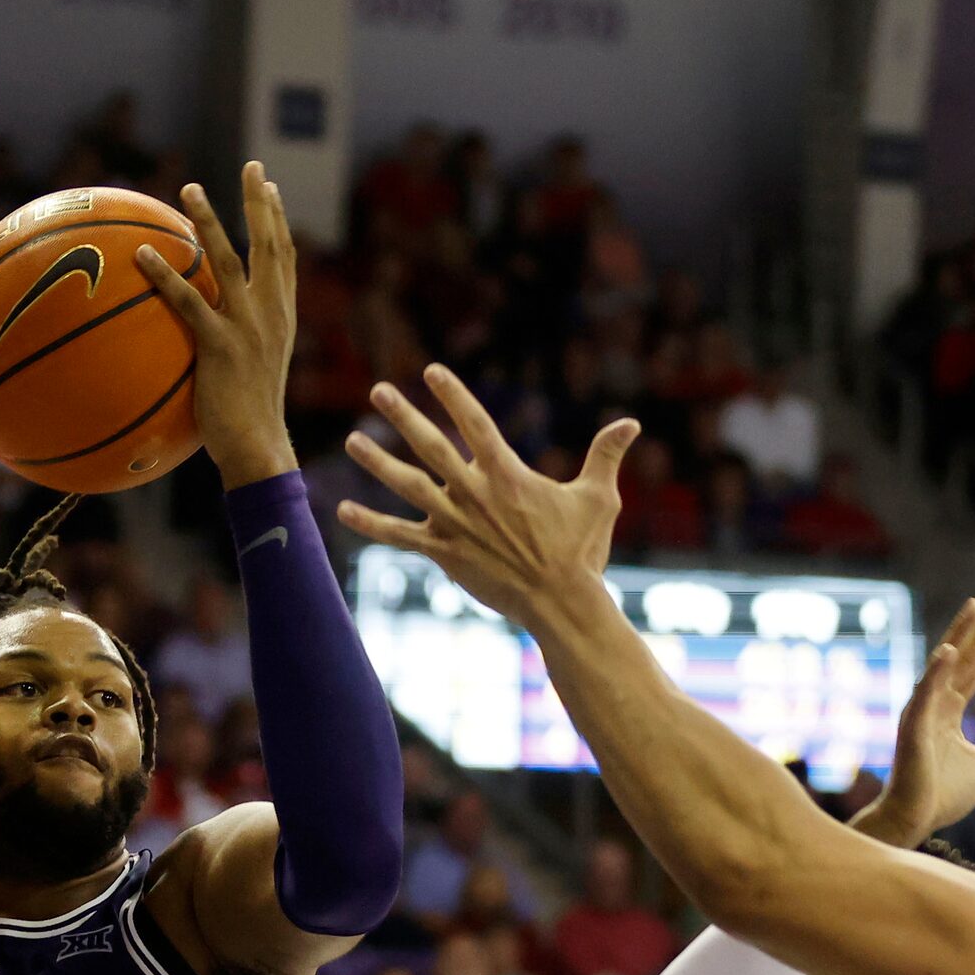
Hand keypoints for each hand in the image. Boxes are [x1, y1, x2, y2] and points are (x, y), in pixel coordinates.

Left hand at [135, 164, 296, 486]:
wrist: (259, 449)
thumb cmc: (250, 419)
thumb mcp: (254, 371)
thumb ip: (240, 340)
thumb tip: (211, 328)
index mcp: (282, 318)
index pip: (285, 258)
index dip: (278, 219)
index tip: (270, 186)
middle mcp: (272, 316)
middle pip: (269, 245)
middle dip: (260, 202)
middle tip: (252, 166)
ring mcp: (248, 329)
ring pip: (229, 261)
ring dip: (209, 221)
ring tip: (190, 188)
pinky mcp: (221, 347)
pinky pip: (189, 302)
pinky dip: (166, 275)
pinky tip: (144, 254)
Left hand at [338, 363, 639, 622]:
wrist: (560, 603)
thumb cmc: (581, 552)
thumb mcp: (598, 499)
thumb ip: (606, 456)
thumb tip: (632, 422)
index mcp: (508, 474)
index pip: (476, 422)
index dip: (454, 394)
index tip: (432, 371)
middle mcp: (474, 493)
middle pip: (431, 445)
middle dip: (403, 415)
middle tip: (379, 390)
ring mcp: (455, 523)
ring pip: (407, 485)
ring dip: (377, 462)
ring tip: (352, 440)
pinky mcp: (444, 553)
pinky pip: (399, 536)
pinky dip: (371, 524)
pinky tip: (342, 511)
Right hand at [853, 595, 974, 846]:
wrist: (914, 821)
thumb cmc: (942, 795)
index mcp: (950, 710)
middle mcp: (934, 704)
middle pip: (962, 657)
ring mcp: (921, 714)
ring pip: (942, 667)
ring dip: (958, 636)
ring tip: (973, 607)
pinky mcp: (912, 730)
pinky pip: (925, 696)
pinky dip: (936, 673)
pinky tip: (949, 652)